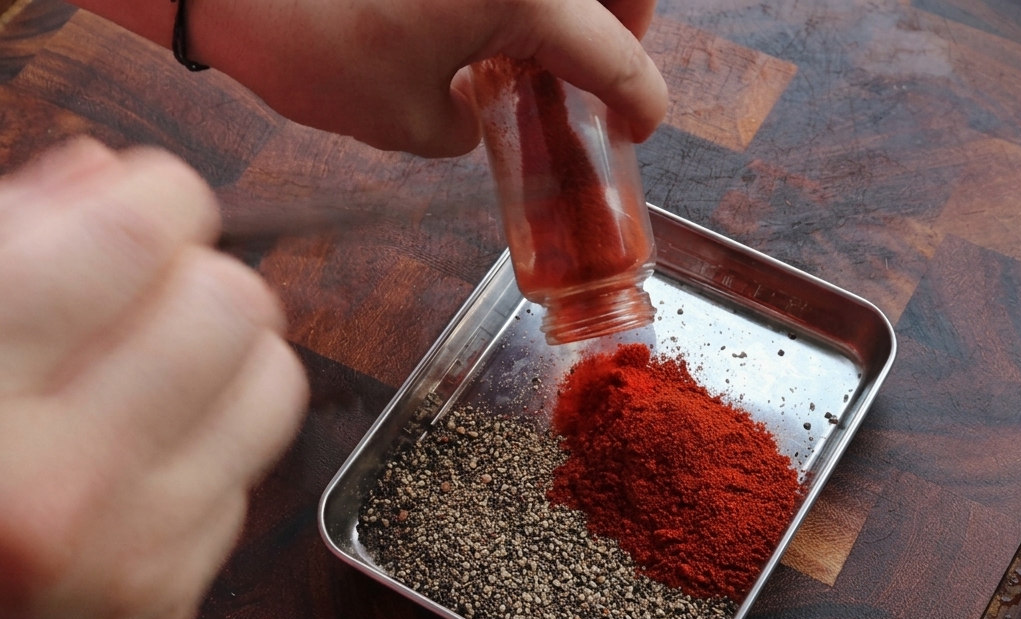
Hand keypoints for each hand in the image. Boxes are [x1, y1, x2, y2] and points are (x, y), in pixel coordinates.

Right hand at [0, 139, 307, 618]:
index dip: (157, 195)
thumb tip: (101, 174)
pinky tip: (146, 451)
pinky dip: (215, 441)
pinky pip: (251, 469)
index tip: (140, 204)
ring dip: (232, 353)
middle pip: (232, 302)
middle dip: (201, 275)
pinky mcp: (171, 600)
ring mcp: (128, 553)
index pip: (134, 234)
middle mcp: (54, 481)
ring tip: (163, 364)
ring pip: (273, 381)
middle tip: (149, 293)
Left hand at [77, 0, 666, 156]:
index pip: (614, 55)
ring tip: (543, 46)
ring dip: (573, 4)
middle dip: (626, 22)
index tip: (640, 127)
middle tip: (599, 68)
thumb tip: (473, 112)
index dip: (639, 101)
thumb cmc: (303, 36)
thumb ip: (465, 125)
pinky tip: (487, 21)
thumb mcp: (402, 119)